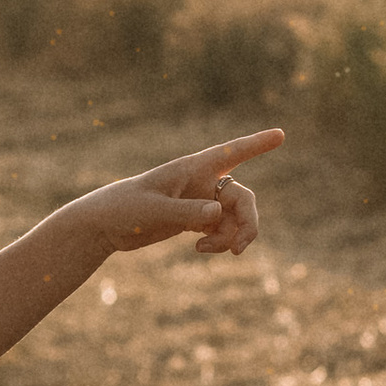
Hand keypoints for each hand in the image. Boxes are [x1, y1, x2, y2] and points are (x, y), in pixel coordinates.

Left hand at [75, 128, 282, 263]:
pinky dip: (218, 241)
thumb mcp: (154, 212)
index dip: (257, 144)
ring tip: (207, 251)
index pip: (231, 153)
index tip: (281, 134)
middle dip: (247, 222)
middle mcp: (201, 182)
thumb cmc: (124, 209)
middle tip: (239, 248)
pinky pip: (221, 229)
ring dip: (232, 236)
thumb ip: (187, 213)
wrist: (104, 226)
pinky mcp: (194, 219)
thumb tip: (218, 214)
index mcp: (191, 168)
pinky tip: (199, 250)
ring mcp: (200, 200)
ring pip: (234, 217)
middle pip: (241, 197)